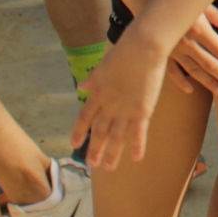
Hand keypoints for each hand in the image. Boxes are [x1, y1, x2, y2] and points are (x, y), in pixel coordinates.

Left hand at [70, 29, 169, 170]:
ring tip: (109, 168)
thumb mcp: (103, 65)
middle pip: (100, 131)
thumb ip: (93, 79)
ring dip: (112, 154)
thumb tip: (81, 86)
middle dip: (95, 149)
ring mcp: (125, 110)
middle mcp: (109, 105)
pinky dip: (137, 146)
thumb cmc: (125, 51)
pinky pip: (138, 132)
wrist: (143, 48)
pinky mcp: (142, 110)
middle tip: (92, 164)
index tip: (74, 144)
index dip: (79, 132)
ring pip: (116, 137)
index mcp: (98, 93)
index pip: (84, 117)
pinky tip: (137, 158)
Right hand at [165, 3, 217, 95]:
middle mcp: (187, 42)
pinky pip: (171, 71)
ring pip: (193, 70)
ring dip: (207, 81)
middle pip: (209, 63)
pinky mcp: (161, 52)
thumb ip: (217, 16)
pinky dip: (180, 81)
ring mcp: (173, 49)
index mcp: (199, 28)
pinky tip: (190, 89)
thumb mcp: (200, 3)